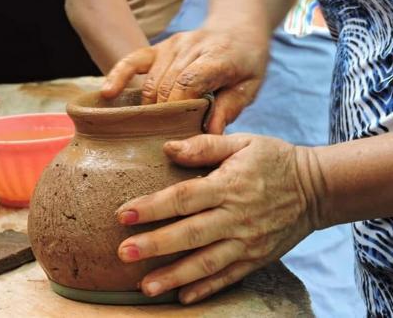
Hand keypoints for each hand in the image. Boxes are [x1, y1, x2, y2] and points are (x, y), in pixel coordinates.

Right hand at [102, 25, 268, 133]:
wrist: (237, 30)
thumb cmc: (245, 62)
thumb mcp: (249, 86)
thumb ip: (230, 108)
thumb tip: (211, 133)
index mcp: (217, 56)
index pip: (189, 81)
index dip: (179, 107)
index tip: (177, 131)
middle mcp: (191, 47)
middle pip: (167, 84)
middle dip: (164, 115)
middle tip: (165, 139)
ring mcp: (173, 45)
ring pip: (151, 80)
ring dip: (149, 107)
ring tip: (149, 129)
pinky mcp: (160, 48)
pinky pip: (134, 60)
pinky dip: (118, 76)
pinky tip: (107, 93)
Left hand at [116, 134, 322, 303]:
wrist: (316, 188)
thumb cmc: (275, 160)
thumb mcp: (244, 142)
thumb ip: (206, 146)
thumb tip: (168, 148)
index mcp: (230, 185)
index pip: (185, 197)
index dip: (153, 206)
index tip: (124, 214)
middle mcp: (237, 216)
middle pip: (191, 234)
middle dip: (155, 245)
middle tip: (124, 253)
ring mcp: (248, 241)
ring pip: (207, 263)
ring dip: (175, 275)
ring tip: (145, 287)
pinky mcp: (257, 257)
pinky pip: (229, 277)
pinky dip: (206, 289)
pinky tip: (182, 297)